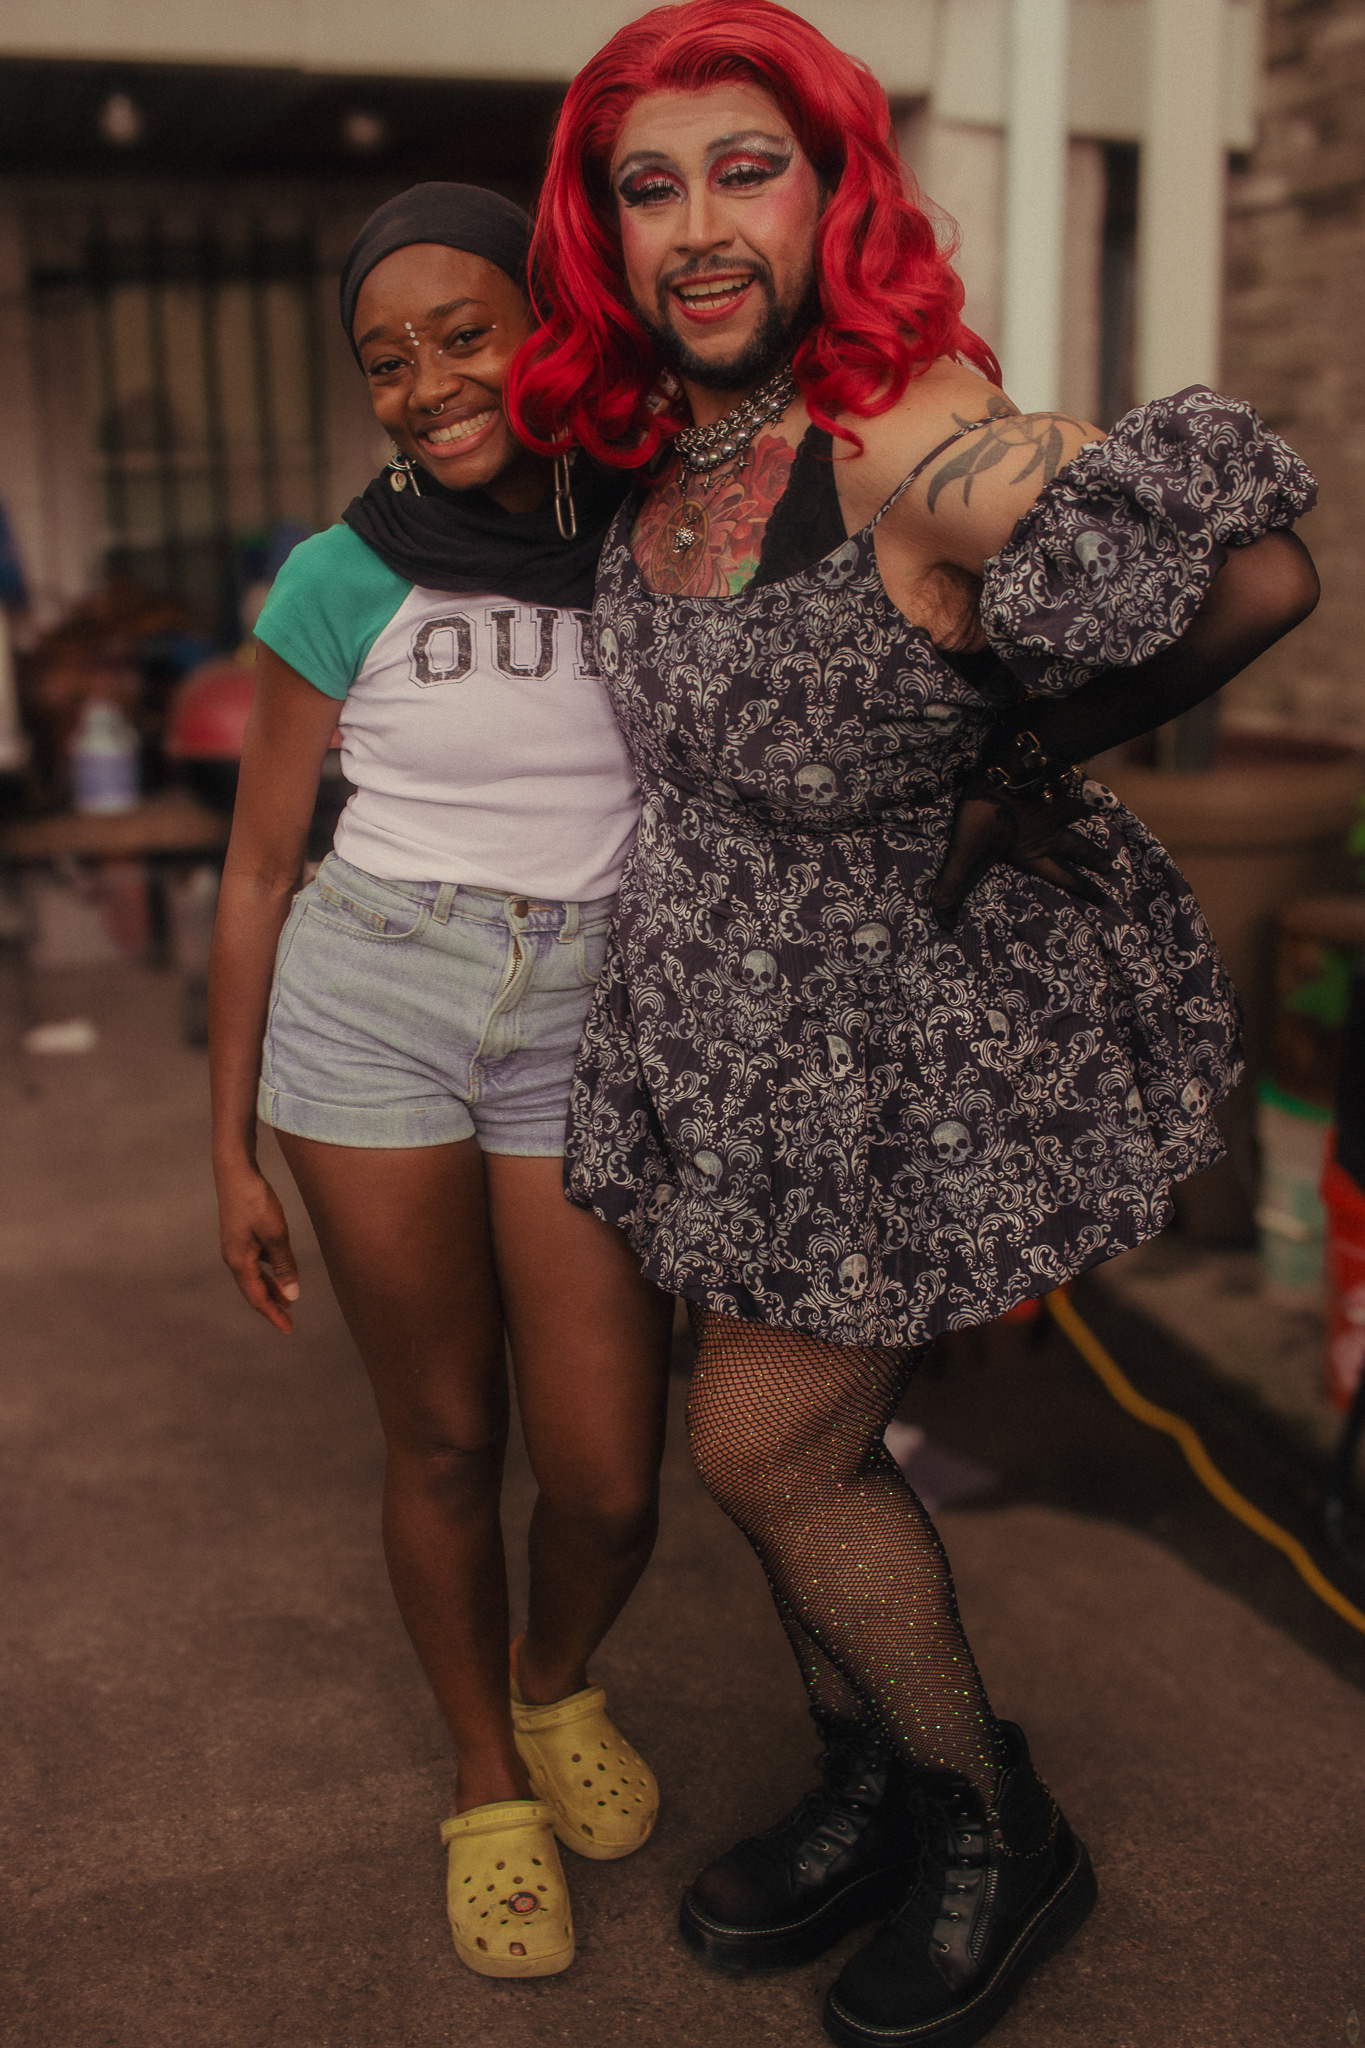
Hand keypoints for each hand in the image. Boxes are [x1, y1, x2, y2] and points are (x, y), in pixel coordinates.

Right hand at [217, 1163, 300, 1333]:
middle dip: (271, 1305)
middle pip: (253, 1290)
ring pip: (254, 1275)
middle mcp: (234, 1257)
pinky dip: (268, 1270)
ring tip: (287, 1300)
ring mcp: (235, 1246)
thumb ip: (284, 1266)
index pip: (257, 1298)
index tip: (288, 1329)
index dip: (273, 1315)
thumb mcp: (275, 1235)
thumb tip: (292, 1296)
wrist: (235, 1171)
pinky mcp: (239, 1234)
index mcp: (239, 1261)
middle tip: (289, 1321)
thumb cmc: (255, 1201)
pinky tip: (279, 1268)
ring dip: (270, 1287)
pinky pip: (255, 1261)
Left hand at [928, 788, 1111, 931]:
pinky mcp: (1048, 779)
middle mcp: (1049, 831)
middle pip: (1077, 847)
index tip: (1101, 898)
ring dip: (1085, 815)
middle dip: (1093, 858)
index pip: (1060, 875)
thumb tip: (940, 916)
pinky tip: (1073, 773)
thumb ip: (953, 882)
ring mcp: (1052, 804)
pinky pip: (1065, 781)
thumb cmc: (985, 814)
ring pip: (1075, 812)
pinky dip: (1071, 780)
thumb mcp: (965, 851)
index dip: (1080, 888)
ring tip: (1094, 815)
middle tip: (1110, 866)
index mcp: (1032, 851)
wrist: (1004, 770)